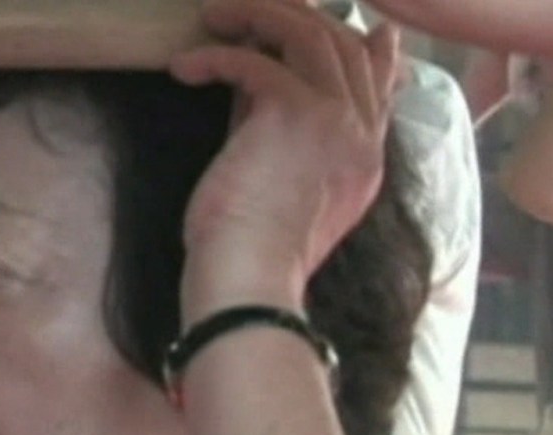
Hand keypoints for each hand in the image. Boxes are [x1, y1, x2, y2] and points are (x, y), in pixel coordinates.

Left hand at [171, 0, 398, 318]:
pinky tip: (184, 68)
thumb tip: (252, 87)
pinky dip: (215, 56)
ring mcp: (335, 122)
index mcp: (361, 159)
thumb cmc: (250, 252)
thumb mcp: (278, 187)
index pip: (376, 84)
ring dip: (256, 15)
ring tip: (211, 17)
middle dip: (291, 15)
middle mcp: (358, 135)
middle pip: (342, 44)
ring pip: (308, 34)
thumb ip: (280, 135)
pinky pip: (256, 61)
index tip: (353, 25)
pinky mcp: (296, 116)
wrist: (250, 281)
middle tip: (241, 11)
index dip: (363, 46)